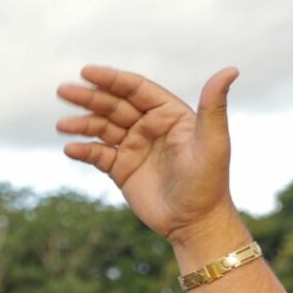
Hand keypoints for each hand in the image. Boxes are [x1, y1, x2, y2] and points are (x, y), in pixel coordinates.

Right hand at [57, 65, 239, 243]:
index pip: (136, 90)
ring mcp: (133, 147)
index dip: (111, 80)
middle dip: (89, 98)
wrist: (194, 223)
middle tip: (63, 91)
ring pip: (102, 128)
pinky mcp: (121, 169)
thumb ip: (214, 106)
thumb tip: (231, 69)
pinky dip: (83, 151)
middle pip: (114, 106)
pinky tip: (70, 149)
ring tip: (62, 125)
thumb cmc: (209, 182)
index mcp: (169, 114)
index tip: (86, 72)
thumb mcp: (213, 142)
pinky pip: (98, 155)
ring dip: (81, 124)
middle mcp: (149, 126)